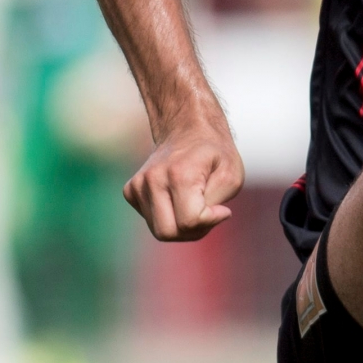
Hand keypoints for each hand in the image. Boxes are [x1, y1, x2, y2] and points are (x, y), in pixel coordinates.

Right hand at [124, 115, 243, 240]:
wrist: (188, 130)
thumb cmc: (215, 154)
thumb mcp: (231, 176)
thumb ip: (216, 205)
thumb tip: (197, 222)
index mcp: (179, 174)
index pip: (189, 222)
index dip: (211, 221)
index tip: (223, 208)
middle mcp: (152, 180)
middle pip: (167, 233)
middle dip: (193, 231)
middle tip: (209, 213)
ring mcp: (137, 185)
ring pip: (159, 230)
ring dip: (182, 226)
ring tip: (196, 205)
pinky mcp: (130, 191)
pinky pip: (152, 221)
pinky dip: (169, 218)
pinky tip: (179, 199)